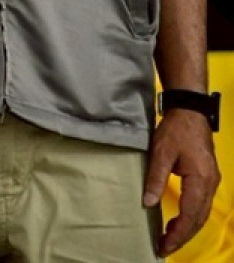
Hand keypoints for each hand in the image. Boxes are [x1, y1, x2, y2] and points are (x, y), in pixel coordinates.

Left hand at [144, 108, 220, 254]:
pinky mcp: (207, 178)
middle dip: (182, 235)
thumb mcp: (160, 153)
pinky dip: (190, 217)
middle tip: (164, 247)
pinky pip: (201, 204)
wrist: (190, 112)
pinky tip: (176, 221)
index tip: (164, 245)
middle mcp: (210, 184)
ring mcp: (211, 181)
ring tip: (168, 238)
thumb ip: (155, 179)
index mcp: (200, 180)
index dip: (178, 233)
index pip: (190, 215)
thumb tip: (147, 203)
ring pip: (201, 213)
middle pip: (198, 219)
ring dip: (186, 228)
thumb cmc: (175, 130)